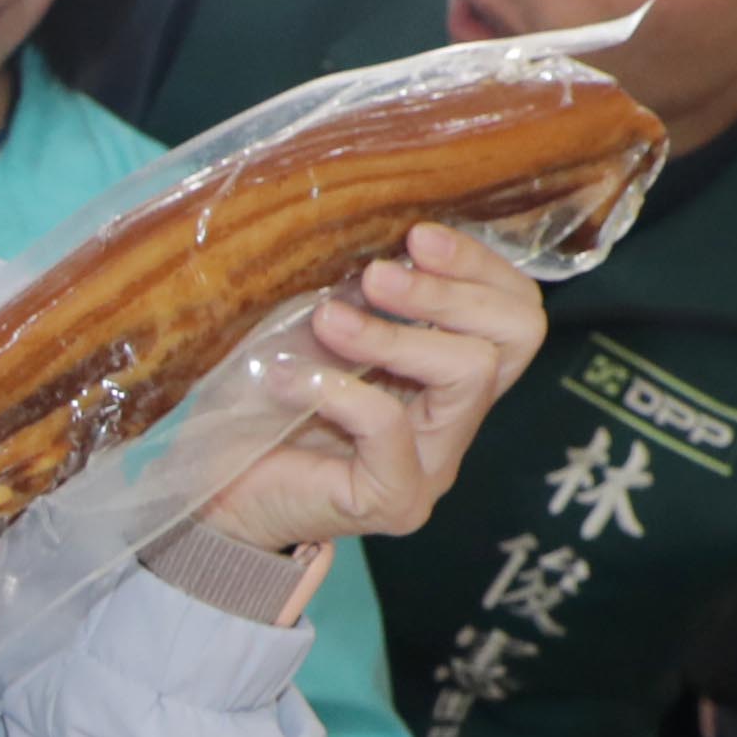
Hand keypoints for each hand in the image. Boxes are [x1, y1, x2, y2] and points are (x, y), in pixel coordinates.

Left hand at [199, 224, 547, 551]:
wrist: (219, 499)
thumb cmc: (268, 410)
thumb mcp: (322, 336)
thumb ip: (361, 299)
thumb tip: (370, 237)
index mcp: (449, 378)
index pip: (516, 311)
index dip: (481, 265)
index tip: (417, 237)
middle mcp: (454, 422)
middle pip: (516, 335)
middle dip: (450, 290)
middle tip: (378, 275)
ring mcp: (431, 466)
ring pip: (467, 373)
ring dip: (394, 334)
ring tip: (328, 320)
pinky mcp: (392, 499)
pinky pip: (388, 424)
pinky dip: (338, 388)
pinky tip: (286, 378)